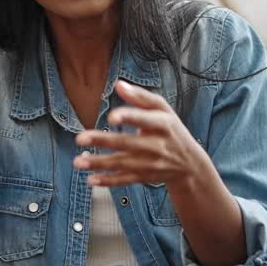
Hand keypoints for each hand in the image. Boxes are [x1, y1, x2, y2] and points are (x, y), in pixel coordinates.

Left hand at [72, 80, 209, 187]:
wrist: (189, 163)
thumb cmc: (171, 129)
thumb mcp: (162, 109)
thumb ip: (140, 97)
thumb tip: (118, 84)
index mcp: (163, 124)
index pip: (145, 119)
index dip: (129, 117)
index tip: (112, 116)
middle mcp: (157, 145)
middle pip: (128, 143)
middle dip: (103, 141)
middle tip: (80, 138)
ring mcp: (151, 163)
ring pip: (123, 164)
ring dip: (99, 163)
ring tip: (77, 162)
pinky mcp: (145, 177)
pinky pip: (125, 180)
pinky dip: (108, 181)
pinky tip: (91, 179)